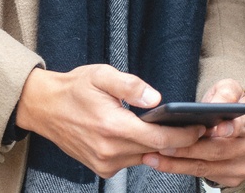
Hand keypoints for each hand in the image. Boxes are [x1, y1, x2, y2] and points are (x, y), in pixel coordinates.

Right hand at [15, 65, 205, 178]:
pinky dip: (140, 150)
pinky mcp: (101, 169)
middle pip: (156, 151)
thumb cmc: (75, 88)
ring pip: (145, 157)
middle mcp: (109, 150)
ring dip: (159, 146)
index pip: (159, 138)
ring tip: (172, 129)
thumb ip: (131, 86)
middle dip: (177, 141)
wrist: (44, 108)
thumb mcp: (102, 75)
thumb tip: (157, 99)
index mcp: (113, 126)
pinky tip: (142, 135)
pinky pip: (130, 161)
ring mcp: (104, 163)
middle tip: (196, 128)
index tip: (200, 127)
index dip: (184, 135)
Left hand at [140, 79, 244, 188]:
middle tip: (163, 143)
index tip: (210, 130)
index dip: (227, 129)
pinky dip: (180, 169)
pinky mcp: (233, 179)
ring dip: (177, 162)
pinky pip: (202, 175)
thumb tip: (214, 106)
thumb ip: (224, 94)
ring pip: (207, 166)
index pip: (241, 126)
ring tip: (154, 156)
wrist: (237, 126)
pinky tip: (162, 163)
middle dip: (188, 148)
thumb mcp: (228, 90)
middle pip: (218, 150)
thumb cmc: (228, 105)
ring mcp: (244, 166)